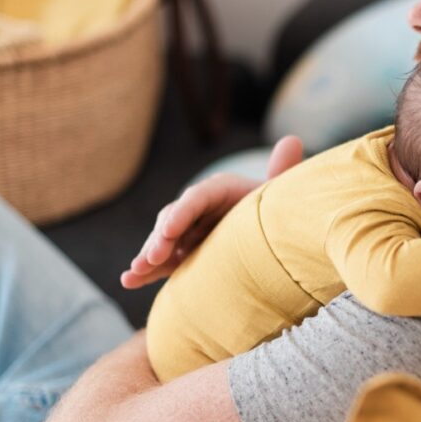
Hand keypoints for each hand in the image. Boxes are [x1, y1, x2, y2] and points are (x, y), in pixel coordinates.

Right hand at [120, 135, 304, 288]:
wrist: (270, 232)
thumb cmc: (274, 209)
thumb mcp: (277, 193)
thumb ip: (282, 172)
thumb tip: (292, 140)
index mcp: (219, 190)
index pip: (197, 198)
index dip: (181, 213)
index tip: (169, 229)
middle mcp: (197, 209)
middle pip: (174, 220)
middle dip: (161, 239)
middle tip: (153, 257)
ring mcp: (187, 232)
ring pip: (162, 242)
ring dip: (148, 256)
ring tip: (135, 273)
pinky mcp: (182, 253)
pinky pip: (162, 261)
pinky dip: (146, 271)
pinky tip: (128, 281)